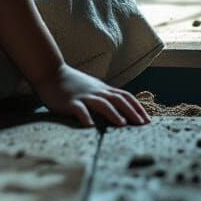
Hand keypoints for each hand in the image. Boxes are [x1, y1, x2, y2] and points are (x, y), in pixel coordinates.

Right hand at [31, 63, 151, 127]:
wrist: (52, 73)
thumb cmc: (73, 84)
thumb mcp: (93, 88)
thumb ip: (105, 97)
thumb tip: (120, 110)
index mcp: (103, 90)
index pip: (125, 96)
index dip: (138, 107)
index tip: (148, 120)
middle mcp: (97, 92)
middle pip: (118, 100)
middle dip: (132, 112)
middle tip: (143, 124)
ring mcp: (84, 96)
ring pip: (102, 103)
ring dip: (113, 113)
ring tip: (122, 124)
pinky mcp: (70, 102)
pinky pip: (79, 109)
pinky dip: (85, 117)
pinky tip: (90, 127)